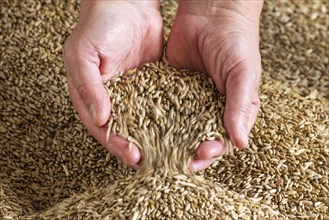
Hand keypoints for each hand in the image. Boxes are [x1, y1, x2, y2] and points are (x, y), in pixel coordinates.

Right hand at [63, 0, 162, 166]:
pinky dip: (167, 119)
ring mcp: (133, 94)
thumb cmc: (98, 26)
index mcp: (90, 96)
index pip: (102, 128)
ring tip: (169, 154)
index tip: (133, 155)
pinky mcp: (152, 86)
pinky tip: (179, 130)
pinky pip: (159, 106)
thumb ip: (87, 86)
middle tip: (154, 163)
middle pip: (123, 131)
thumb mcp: (83, 54)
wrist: (126, 4)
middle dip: (137, 148)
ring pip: (142, 123)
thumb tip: (100, 119)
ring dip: (153, 139)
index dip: (115, 143)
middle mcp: (112, 99)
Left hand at [167, 0, 262, 170]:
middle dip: (184, 153)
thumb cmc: (237, 42)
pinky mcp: (170, 88)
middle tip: (171, 161)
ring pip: (175, 128)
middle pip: (195, 140)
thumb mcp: (243, 74)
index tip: (199, 155)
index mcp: (231, 111)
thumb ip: (240, 106)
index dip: (211, 152)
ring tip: (152, 151)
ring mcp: (187, 101)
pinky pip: (160, 107)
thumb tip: (240, 142)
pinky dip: (152, 118)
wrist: (212, 12)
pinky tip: (141, 127)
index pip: (221, 140)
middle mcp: (208, 110)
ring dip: (165, 141)